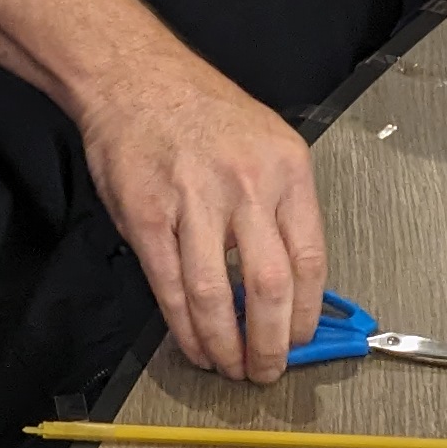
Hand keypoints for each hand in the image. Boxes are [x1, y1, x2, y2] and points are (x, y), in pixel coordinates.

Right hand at [77, 44, 327, 377]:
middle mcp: (246, 185)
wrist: (134, 77)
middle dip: (271, 344)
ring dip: (225, 345)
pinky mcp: (148, 216)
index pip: (311, 260)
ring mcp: (195, 201)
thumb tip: (292, 284)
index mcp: (287, 170)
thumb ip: (280, 210)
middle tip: (267, 370)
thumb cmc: (200, 111)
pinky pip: (171, 287)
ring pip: (217, 297)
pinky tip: (194, 343)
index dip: (308, 314)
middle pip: (271, 287)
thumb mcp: (266, 145)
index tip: (301, 340)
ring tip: (229, 366)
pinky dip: (185, 327)